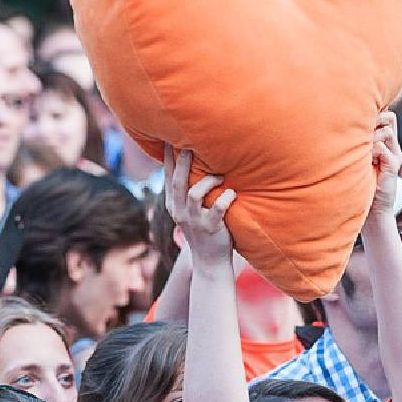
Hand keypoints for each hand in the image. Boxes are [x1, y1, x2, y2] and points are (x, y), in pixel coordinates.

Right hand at [162, 149, 237, 269]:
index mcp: (174, 205)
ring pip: (194, 193)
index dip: (169, 158)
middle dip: (183, 161)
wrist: (209, 262)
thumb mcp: (190, 212)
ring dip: (207, 181)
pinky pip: (217, 209)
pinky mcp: (210, 227)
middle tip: (190, 144)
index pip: (169, 177)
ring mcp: (194, 221)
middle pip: (178, 181)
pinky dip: (225, 198)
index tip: (170, 139)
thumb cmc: (204, 231)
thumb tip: (196, 166)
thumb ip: (189, 192)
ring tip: (220, 175)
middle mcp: (180, 211)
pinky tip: (232, 193)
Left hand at [365, 112, 401, 219]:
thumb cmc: (360, 184)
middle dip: (375, 119)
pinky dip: (371, 149)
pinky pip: (383, 147)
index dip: (375, 113)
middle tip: (360, 130)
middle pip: (391, 118)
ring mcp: (394, 156)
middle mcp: (393, 147)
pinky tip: (364, 160)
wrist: (372, 210)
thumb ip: (356, 144)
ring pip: (387, 131)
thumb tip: (339, 123)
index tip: (356, 119)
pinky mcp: (392, 166)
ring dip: (371, 136)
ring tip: (361, 149)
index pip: (388, 117)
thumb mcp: (358, 159)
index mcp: (386, 143)